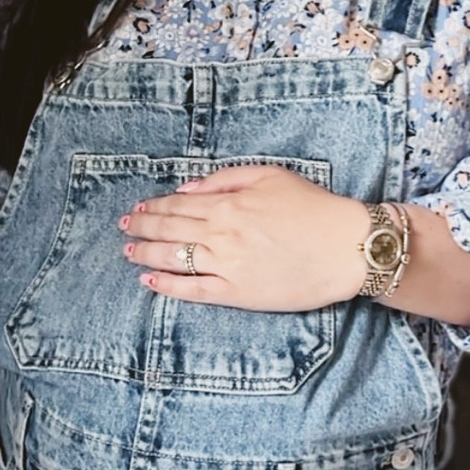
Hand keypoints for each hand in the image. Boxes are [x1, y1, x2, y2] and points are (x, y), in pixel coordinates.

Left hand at [119, 163, 367, 310]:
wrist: (345, 247)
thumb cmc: (313, 208)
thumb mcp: (270, 175)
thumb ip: (225, 178)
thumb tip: (188, 187)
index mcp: (228, 203)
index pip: (178, 204)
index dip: (153, 206)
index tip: (137, 208)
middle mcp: (220, 234)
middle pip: (169, 229)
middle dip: (141, 227)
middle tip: (124, 227)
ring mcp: (226, 265)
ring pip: (173, 258)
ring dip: (145, 253)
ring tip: (128, 251)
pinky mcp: (237, 293)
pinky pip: (192, 290)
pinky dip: (167, 286)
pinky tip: (150, 281)